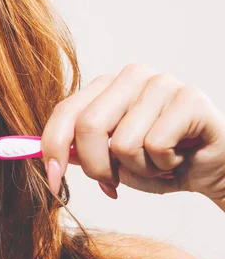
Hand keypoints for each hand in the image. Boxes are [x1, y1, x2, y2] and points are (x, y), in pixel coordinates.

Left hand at [40, 63, 224, 211]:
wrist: (214, 169)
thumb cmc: (160, 161)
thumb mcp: (112, 159)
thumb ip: (81, 153)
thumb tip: (50, 161)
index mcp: (106, 85)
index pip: (65, 111)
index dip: (51, 148)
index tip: (52, 180)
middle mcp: (130, 76)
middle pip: (87, 126)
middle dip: (96, 167)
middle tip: (114, 182)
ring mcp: (161, 83)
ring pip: (122, 143)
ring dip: (138, 170)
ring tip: (157, 163)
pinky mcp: (189, 98)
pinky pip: (155, 146)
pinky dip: (163, 166)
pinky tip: (178, 158)